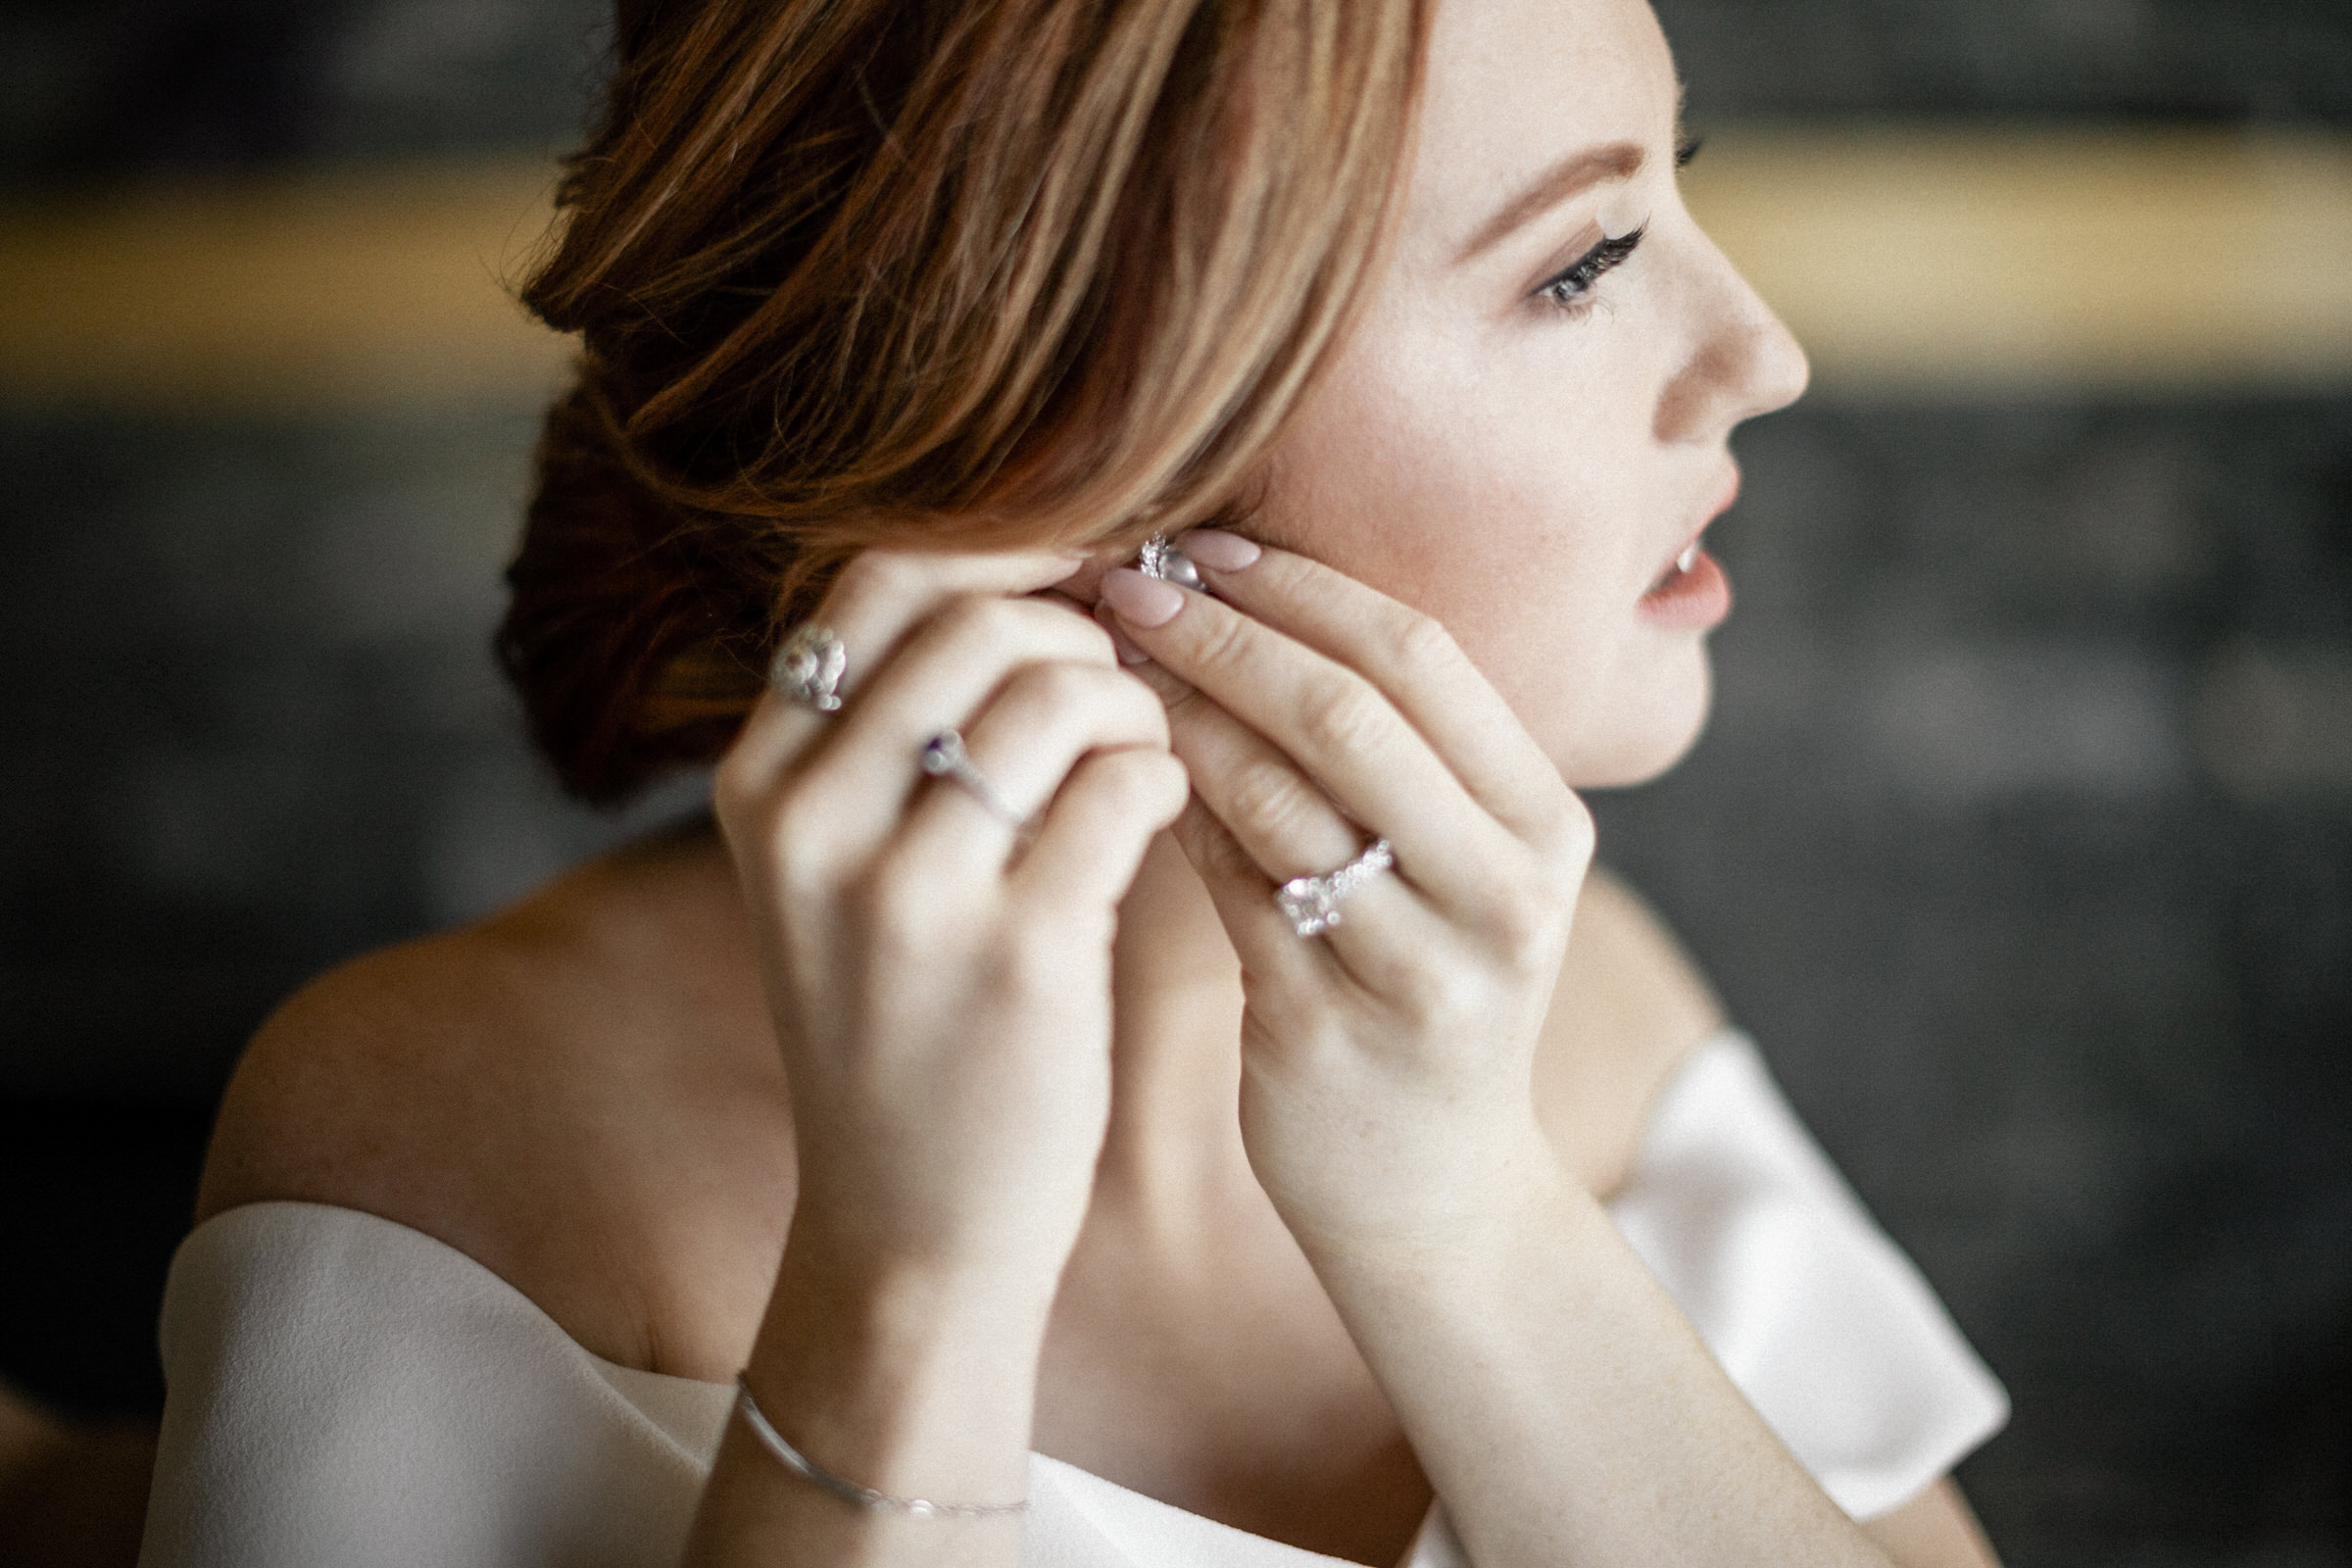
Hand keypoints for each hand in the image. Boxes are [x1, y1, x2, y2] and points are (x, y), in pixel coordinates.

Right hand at [715, 550, 1188, 1291]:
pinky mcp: (1018, 955)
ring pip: (1059, 691)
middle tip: (1120, 689)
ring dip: (1133, 703)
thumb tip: (1022, 573)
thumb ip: (883, 735)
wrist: (910, 1226)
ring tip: (1143, 755)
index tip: (1077, 574)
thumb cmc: (900, 1027)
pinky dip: (1164, 776)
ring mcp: (909, 893)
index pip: (879, 582)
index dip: (1002, 552)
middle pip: (978, 620)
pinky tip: (1161, 813)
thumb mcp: (832, 874)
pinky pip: (1123, 786)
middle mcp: (813, 825)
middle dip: (1079, 631)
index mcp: (760, 784)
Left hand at [1099, 533, 1594, 1254]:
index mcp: (1546, 822)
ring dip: (1177, 715)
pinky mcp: (1332, 1031)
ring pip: (1281, 798)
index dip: (1302, 587)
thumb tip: (1226, 597)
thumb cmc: (1421, 992)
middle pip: (1353, 713)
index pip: (1421, 656)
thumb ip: (1377, 753)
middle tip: (1124, 587)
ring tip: (1098, 664)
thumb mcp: (1448, 869)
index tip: (1201, 546)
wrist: (1433, 1197)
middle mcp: (1506, 890)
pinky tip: (1112, 770)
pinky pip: (1230, 887)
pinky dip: (1169, 812)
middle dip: (1224, 634)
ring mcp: (1425, 969)